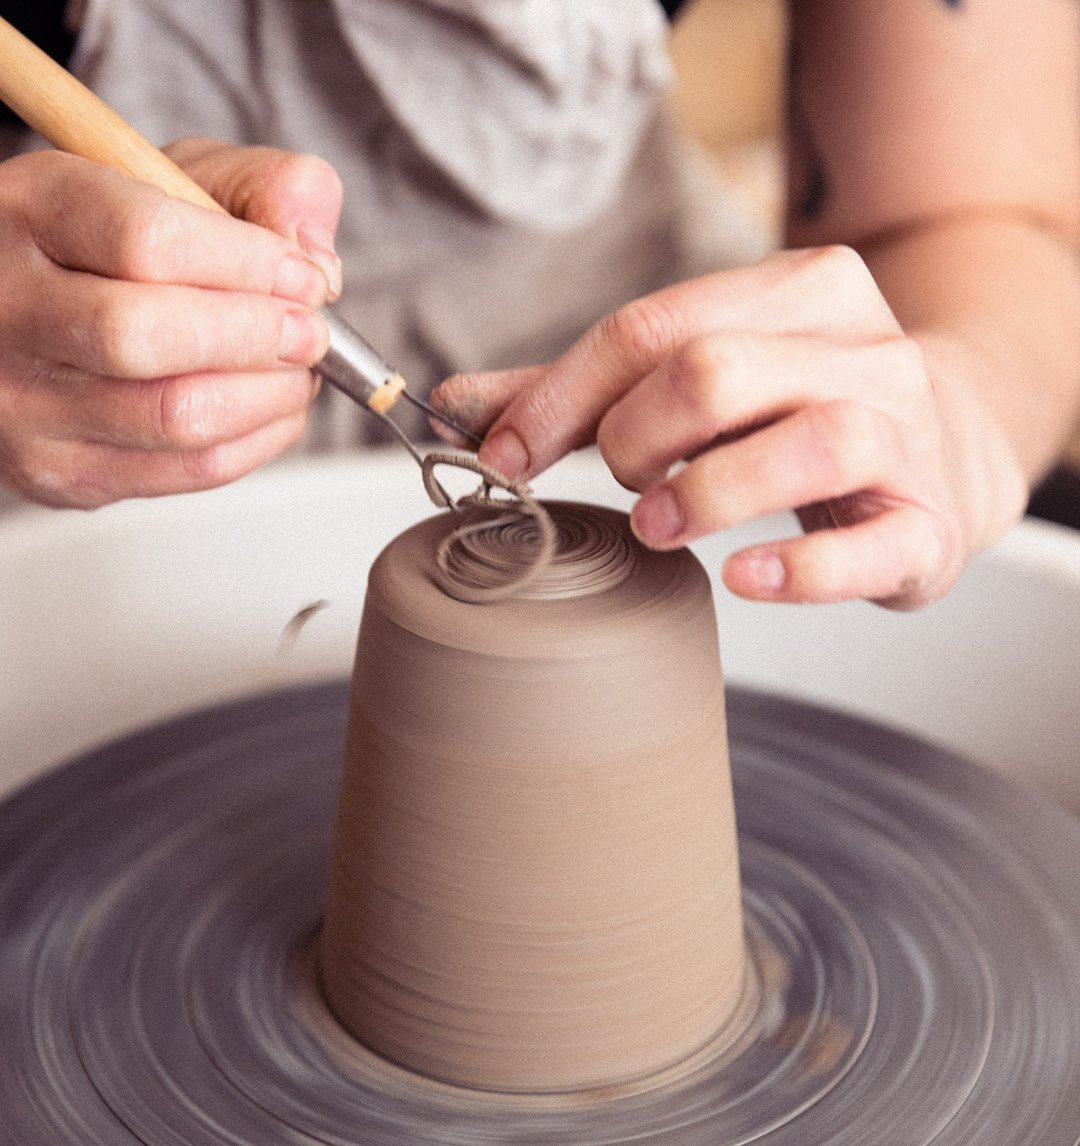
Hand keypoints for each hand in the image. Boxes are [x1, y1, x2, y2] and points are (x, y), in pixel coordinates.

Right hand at [0, 139, 342, 506]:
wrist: (33, 312)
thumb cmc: (118, 243)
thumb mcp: (181, 178)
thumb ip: (263, 188)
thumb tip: (314, 261)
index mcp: (30, 211)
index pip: (144, 241)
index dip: (248, 264)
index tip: (302, 277)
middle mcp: (9, 308)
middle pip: (147, 336)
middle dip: (259, 338)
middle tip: (310, 333)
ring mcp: (24, 401)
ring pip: (175, 416)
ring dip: (268, 396)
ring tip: (298, 370)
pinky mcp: (59, 471)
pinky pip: (188, 471)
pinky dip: (256, 440)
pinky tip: (272, 408)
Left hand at [431, 247, 1026, 608]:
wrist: (958, 447)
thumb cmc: (804, 411)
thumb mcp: (709, 377)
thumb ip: (590, 393)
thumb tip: (459, 407)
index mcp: (799, 291)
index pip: (652, 327)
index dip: (559, 398)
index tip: (503, 456)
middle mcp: (861, 347)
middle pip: (714, 372)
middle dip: (633, 439)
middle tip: (620, 484)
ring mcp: (905, 433)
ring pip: (804, 442)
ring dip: (703, 495)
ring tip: (658, 526)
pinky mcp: (930, 523)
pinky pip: (869, 546)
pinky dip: (797, 569)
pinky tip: (744, 577)